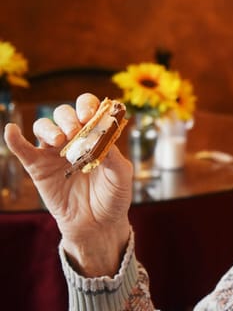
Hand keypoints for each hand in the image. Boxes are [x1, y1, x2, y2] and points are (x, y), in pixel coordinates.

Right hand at [4, 93, 132, 275]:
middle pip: (64, 114)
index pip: (89, 109)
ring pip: (44, 127)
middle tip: (76, 132)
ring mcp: (54, 152)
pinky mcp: (38, 168)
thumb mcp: (121, 176)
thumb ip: (114, 157)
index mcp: (96, 135)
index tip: (90, 116)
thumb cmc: (113, 196)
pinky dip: (15, 139)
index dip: (88, 107)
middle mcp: (74, 139)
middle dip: (69, 118)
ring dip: (50, 128)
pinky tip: (11, 130)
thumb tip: (102, 138)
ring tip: (61, 141)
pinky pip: (23, 150)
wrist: (98, 224)